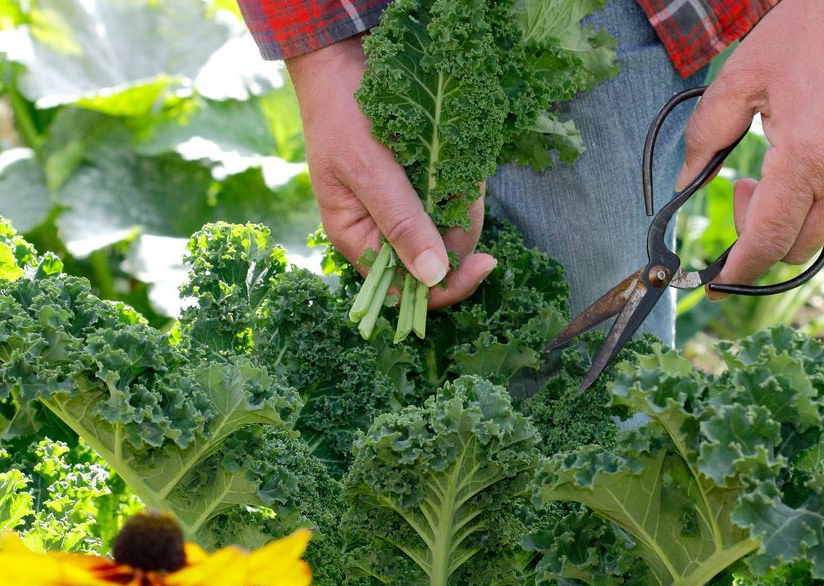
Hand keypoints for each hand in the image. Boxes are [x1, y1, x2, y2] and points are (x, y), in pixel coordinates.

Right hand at [286, 36, 495, 309]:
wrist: (343, 58)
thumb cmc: (341, 115)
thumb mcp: (368, 170)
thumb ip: (401, 222)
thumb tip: (432, 277)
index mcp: (358, 237)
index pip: (403, 288)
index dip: (442, 287)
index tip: (481, 265)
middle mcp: (382, 228)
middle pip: (435, 260)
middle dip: (460, 232)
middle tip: (468, 191)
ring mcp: (404, 204)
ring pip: (452, 227)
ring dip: (465, 201)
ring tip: (463, 162)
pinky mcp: (422, 180)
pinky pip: (455, 195)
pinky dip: (466, 180)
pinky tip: (465, 155)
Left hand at [676, 0, 823, 297]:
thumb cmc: (812, 27)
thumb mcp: (742, 76)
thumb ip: (706, 134)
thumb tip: (683, 180)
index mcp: (808, 158)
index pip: (768, 240)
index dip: (738, 269)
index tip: (716, 283)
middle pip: (797, 247)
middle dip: (759, 239)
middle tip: (740, 190)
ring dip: (789, 217)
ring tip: (771, 165)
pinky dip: (817, 197)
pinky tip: (802, 156)